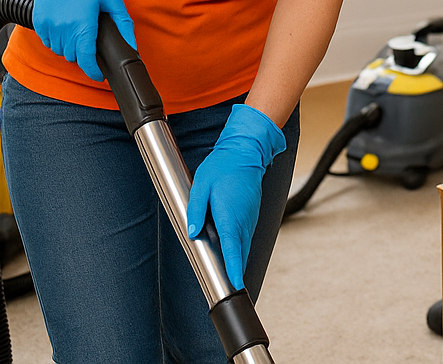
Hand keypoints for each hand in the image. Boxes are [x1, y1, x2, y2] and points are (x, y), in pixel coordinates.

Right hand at [12, 0, 134, 82]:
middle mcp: (63, 29)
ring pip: (60, 51)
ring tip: (78, 31)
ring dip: (70, 48)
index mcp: (83, 25)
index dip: (93, 71)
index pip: (86, 59)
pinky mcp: (38, 23)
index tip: (98, 75)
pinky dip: (57, 40)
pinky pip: (48, 42)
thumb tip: (132, 45)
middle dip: (83, 55)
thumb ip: (123, 24)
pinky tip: (66, 27)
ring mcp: (49, 27)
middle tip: (90, 42)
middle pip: (73, 57)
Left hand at [186, 103, 286, 289]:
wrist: (245, 152)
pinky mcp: (250, 216)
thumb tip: (192, 232)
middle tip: (227, 289)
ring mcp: (249, 219)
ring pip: (243, 246)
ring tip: (228, 275)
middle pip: (240, 253)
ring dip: (236, 259)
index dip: (234, 269)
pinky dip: (237, 248)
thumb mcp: (201, 186)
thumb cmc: (221, 167)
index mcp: (230, 215)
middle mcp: (243, 220)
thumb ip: (195, 210)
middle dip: (235, 272)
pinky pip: (244, 237)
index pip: (232, 249)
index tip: (236, 286)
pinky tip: (227, 249)